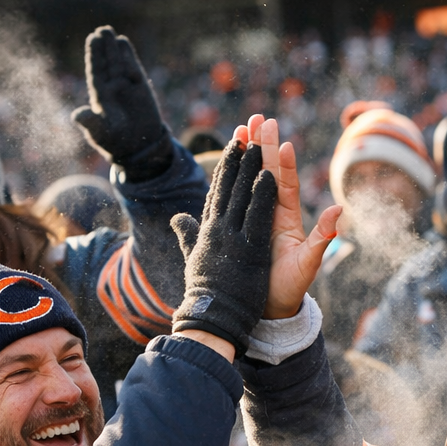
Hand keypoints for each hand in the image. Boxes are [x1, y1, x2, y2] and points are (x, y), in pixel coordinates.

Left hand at [71, 26, 169, 172]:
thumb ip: (90, 123)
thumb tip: (77, 116)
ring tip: (109, 32)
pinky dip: (128, 56)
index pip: (96, 71)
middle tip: (101, 30)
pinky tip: (123, 43)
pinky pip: (133, 68)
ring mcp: (126, 86)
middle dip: (103, 47)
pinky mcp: (140, 88)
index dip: (94, 55)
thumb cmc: (115, 142)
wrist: (138, 148)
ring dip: (114, 48)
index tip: (92, 39)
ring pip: (118, 63)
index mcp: (100, 96)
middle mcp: (112, 88)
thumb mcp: (100, 133)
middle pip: (106, 63)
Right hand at [169, 135, 274, 353]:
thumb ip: (188, 235)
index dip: (228, 165)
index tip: (233, 142)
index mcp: (209, 229)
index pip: (220, 190)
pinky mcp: (249, 249)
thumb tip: (177, 218)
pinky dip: (263, 195)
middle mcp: (219, 228)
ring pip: (244, 193)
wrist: (214, 319)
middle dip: (241, 154)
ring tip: (259, 140)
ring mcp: (233, 237)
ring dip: (252, 166)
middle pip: (232, 184)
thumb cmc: (206, 292)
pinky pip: (258, 216)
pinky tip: (269, 174)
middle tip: (247, 126)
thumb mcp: (194, 258)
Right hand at [239, 114, 341, 318]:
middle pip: (266, 172)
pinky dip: (229, 179)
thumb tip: (339, 209)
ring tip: (240, 129)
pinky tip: (224, 161)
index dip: (284, 163)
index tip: (284, 142)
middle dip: (262, 145)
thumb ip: (323, 235)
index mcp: (286, 218)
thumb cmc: (291, 286)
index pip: (285, 183)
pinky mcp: (239, 227)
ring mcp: (253, 218)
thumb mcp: (309, 261)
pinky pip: (232, 198)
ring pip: (248, 179)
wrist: (268, 307)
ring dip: (245, 154)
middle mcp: (270, 213)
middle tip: (257, 118)